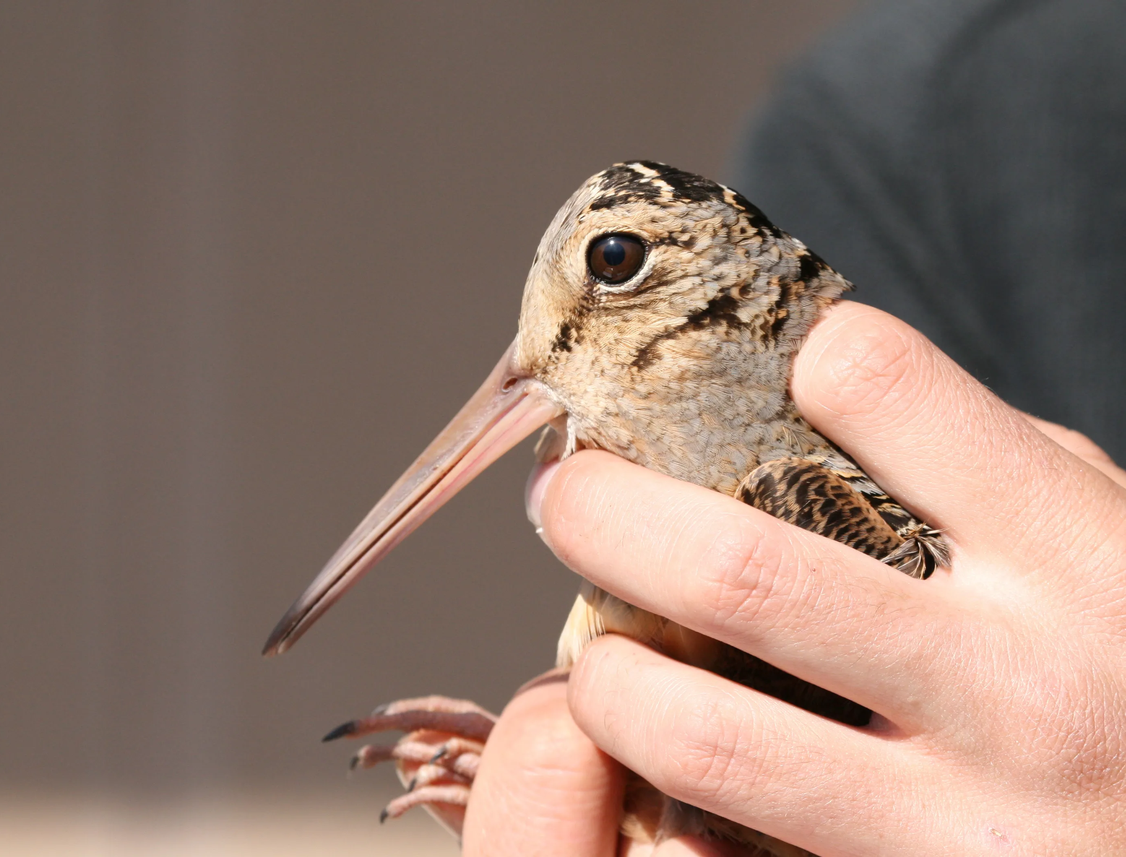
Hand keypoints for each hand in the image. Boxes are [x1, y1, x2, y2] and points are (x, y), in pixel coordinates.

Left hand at [466, 302, 1125, 854]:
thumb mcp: (1110, 542)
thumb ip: (992, 468)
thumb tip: (821, 392)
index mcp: (1074, 554)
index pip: (876, 385)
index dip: (789, 359)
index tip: (739, 382)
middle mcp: (1019, 685)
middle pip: (738, 568)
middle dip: (605, 512)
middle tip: (566, 491)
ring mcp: (966, 818)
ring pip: (701, 730)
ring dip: (608, 678)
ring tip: (601, 654)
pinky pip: (724, 843)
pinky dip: (657, 796)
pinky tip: (660, 763)